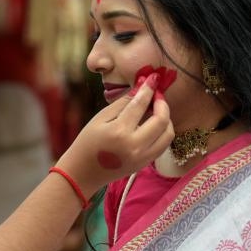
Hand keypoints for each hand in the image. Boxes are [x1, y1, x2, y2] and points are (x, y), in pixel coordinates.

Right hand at [56, 76, 172, 197]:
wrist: (83, 172)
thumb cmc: (87, 142)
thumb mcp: (100, 118)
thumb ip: (122, 102)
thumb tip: (141, 86)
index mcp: (119, 131)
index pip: (141, 104)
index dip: (149, 88)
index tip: (153, 78)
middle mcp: (134, 145)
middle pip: (161, 120)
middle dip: (162, 103)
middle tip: (156, 95)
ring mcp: (142, 157)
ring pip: (168, 134)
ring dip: (166, 118)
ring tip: (156, 110)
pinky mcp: (145, 164)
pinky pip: (163, 145)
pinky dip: (163, 132)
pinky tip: (153, 124)